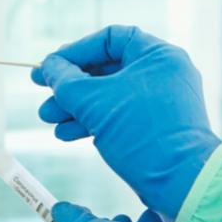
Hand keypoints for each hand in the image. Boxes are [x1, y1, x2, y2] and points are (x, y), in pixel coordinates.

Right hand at [31, 25, 220, 221]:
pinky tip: (65, 134)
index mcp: (157, 56)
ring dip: (73, 106)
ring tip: (47, 118)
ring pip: (106, 96)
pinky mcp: (152, 128)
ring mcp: (158, 103)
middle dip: (69, 85)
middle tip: (41, 91)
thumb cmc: (142, 134)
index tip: (50, 66)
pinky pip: (115, 116)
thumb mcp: (94, 101)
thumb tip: (47, 67)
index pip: (109, 39)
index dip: (75, 51)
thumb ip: (64, 80)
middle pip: (104, 69)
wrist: (180, 183)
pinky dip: (89, 122)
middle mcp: (161, 74)